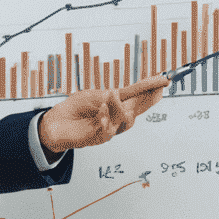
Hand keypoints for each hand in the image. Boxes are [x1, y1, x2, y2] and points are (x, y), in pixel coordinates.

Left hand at [38, 75, 167, 155]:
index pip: (138, 98)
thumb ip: (116, 97)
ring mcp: (108, 129)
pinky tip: (101, 111)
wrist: (55, 123)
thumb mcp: (97, 96)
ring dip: (119, 107)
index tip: (164, 81)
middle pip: (137, 110)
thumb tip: (134, 90)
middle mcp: (116, 119)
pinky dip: (105, 118)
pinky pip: (107, 130)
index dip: (151, 90)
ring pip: (125, 121)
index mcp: (117, 107)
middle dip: (147, 100)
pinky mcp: (97, 138)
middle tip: (154, 89)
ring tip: (110, 96)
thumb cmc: (75, 109)